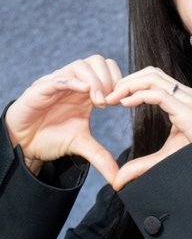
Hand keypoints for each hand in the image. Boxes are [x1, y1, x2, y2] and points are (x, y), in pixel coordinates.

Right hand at [5, 55, 121, 183]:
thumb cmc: (52, 137)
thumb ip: (101, 156)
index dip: (118, 81)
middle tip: (110, 102)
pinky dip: (72, 81)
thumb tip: (118, 177)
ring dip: (94, 81)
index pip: (108, 69)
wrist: (25, 143)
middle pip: (98, 61)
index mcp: (87, 91)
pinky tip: (83, 91)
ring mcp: (57, 83)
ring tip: (98, 102)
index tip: (121, 103)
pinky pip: (57, 78)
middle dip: (108, 79)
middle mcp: (74, 83)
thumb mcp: (81, 145)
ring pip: (80, 66)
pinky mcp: (40, 89)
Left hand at [106, 66, 191, 189]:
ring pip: (153, 77)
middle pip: (151, 72)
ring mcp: (189, 100)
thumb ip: (142, 165)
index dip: (133, 83)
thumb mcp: (166, 159)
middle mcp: (188, 95)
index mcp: (185, 100)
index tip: (115, 98)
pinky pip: (159, 94)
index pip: (155, 79)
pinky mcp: (188, 111)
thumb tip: (119, 181)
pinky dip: (138, 95)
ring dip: (129, 84)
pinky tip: (125, 104)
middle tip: (108, 96)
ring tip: (113, 98)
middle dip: (127, 80)